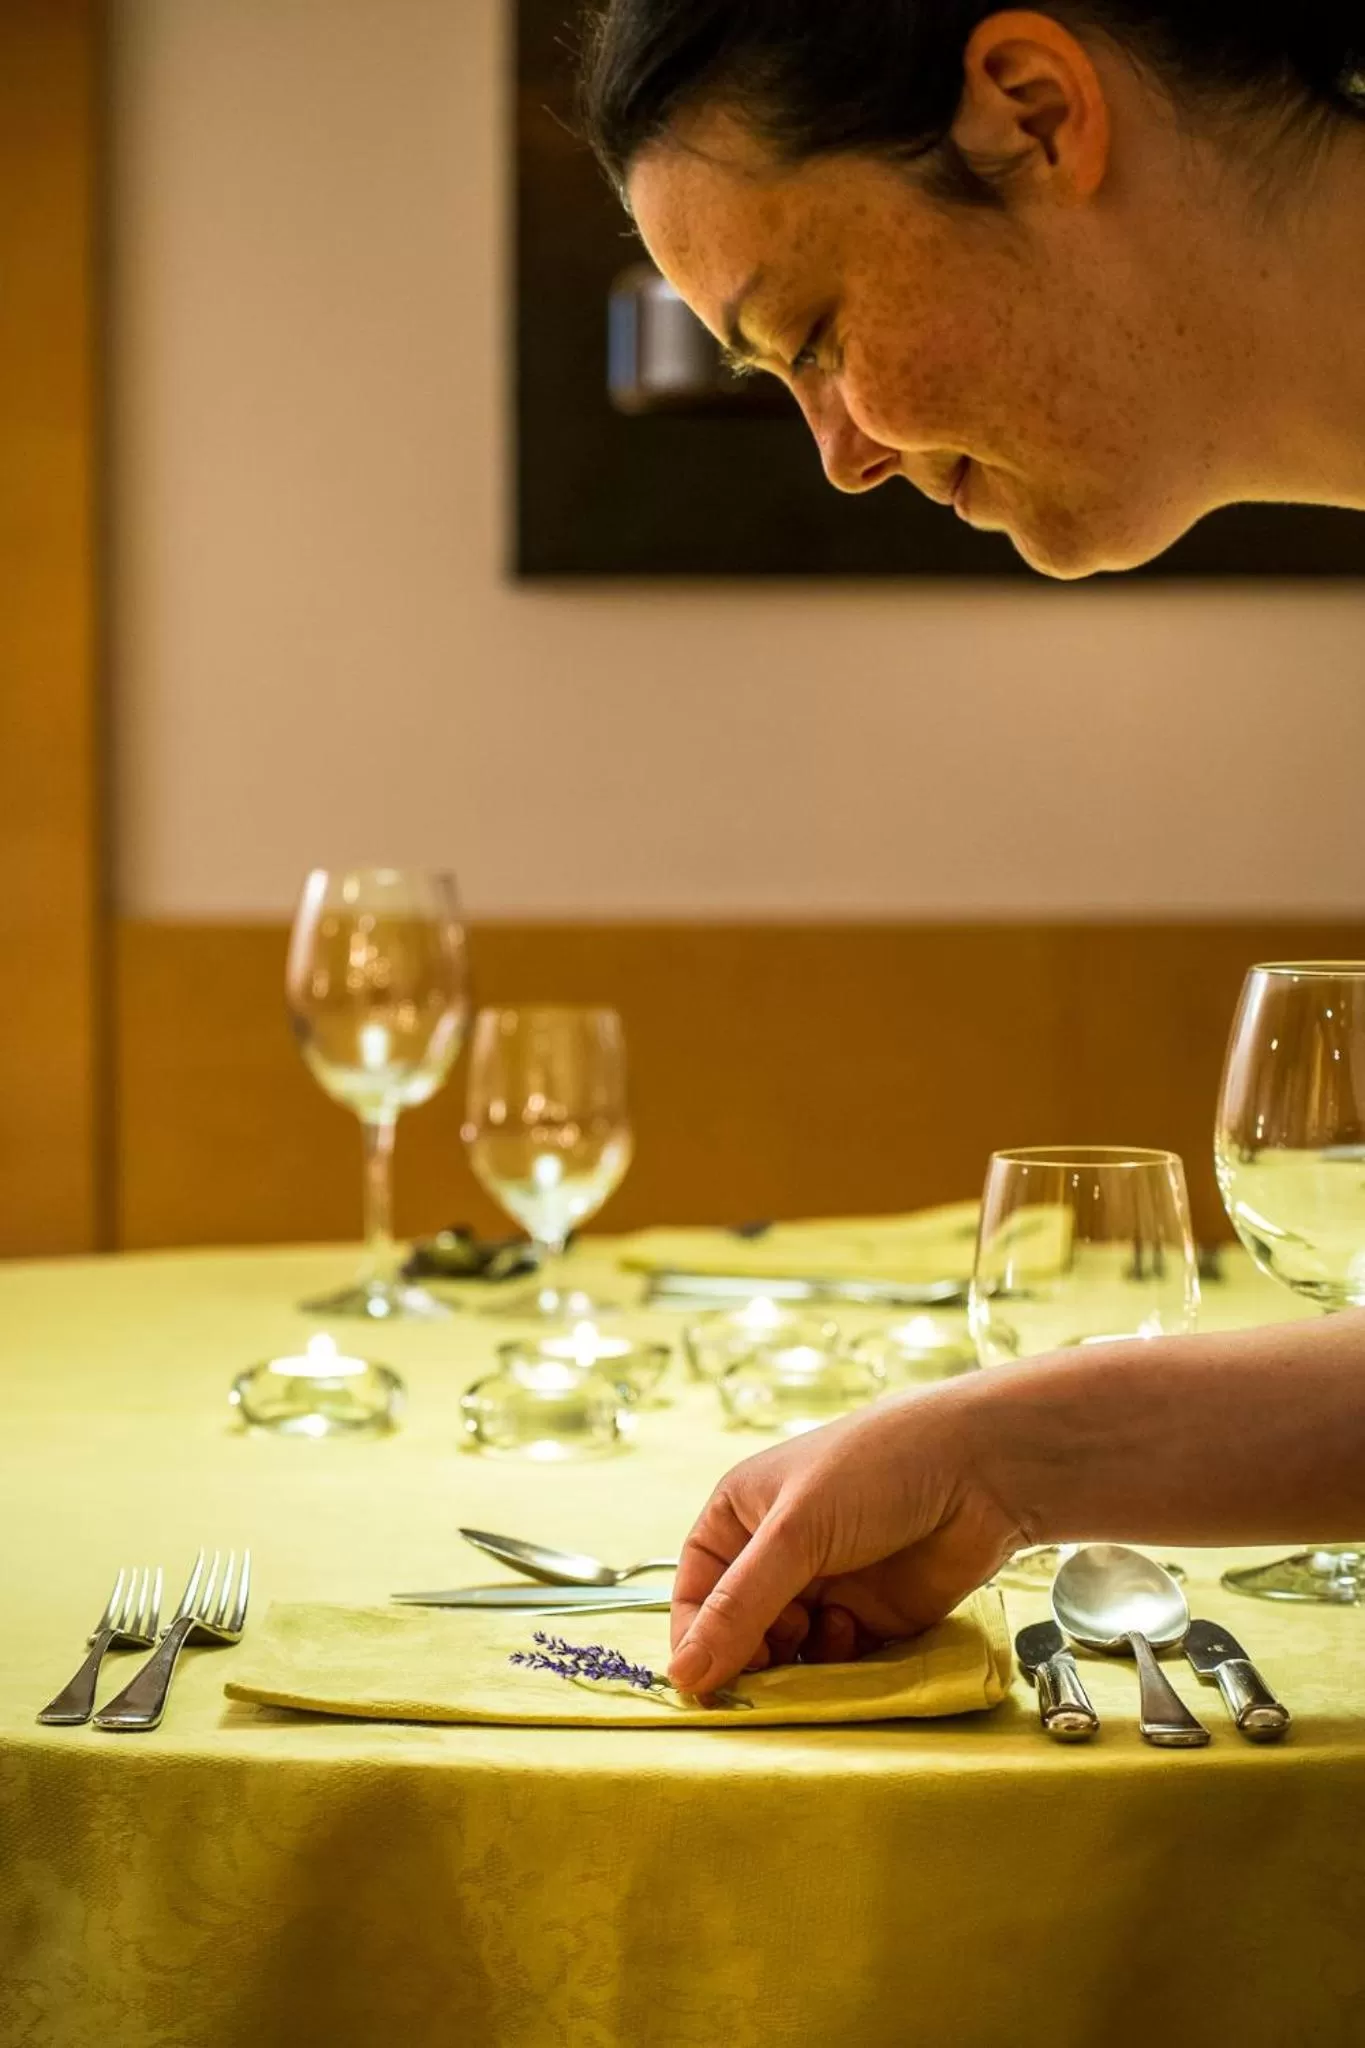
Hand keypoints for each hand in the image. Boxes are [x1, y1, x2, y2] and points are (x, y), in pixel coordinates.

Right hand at [667, 1385, 1023, 1694]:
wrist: (979, 1472)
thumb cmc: (874, 1472)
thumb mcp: (793, 1534)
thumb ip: (738, 1609)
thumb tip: (681, 1677)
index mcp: (742, 1517)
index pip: (696, 1593)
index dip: (696, 1640)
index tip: (701, 1688)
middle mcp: (778, 1554)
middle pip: (740, 1632)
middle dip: (750, 1658)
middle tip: (764, 1680)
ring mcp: (827, 1586)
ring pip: (789, 1654)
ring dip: (796, 1663)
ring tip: (815, 1641)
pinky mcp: (872, 1618)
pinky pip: (837, 1662)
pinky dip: (839, 1663)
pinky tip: (853, 1633)